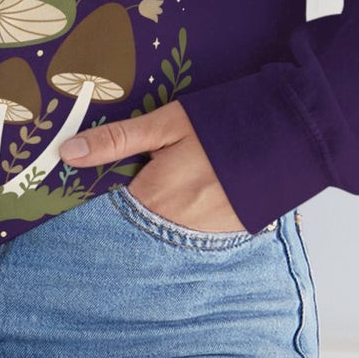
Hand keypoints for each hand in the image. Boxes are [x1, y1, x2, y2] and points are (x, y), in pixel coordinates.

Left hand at [61, 101, 246, 232]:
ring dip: (164, 208)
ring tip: (182, 176)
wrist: (292, 135)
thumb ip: (117, 141)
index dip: (104, 189)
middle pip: (139, 218)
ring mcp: (204, 233)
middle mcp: (175, 225)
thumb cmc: (223, 124)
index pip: (111, 206)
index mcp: (154, 197)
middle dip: (136, 198)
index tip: (100, 177)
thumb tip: (67, 153)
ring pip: (166, 225)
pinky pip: (194, 229)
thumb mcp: (166, 124)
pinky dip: (190, 212)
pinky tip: (202, 188)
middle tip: (152, 170)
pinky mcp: (229, 233)